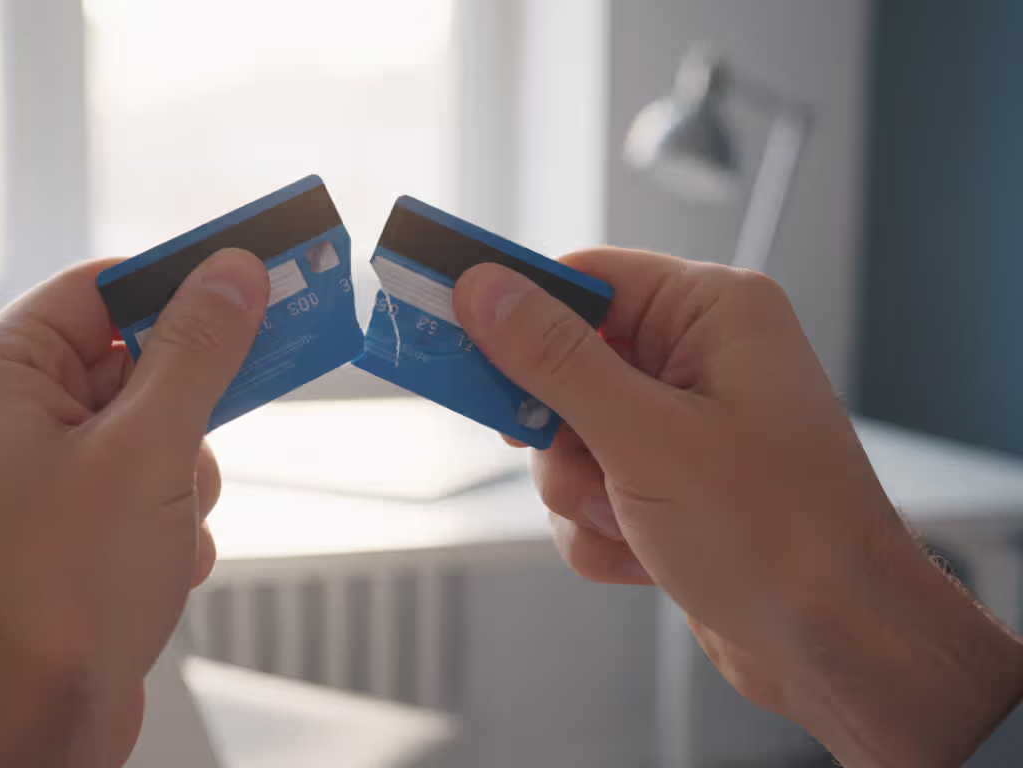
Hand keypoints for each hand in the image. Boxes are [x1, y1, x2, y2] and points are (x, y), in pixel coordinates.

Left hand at [0, 249, 269, 767]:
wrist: (23, 729)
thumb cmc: (53, 597)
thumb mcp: (148, 452)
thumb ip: (197, 351)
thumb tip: (233, 273)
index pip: (103, 287)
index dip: (183, 285)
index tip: (256, 281)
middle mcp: (3, 415)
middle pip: (134, 361)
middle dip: (185, 413)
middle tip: (211, 434)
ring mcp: (32, 474)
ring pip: (151, 430)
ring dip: (182, 478)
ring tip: (163, 530)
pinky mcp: (62, 525)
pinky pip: (142, 485)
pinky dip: (168, 519)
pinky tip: (156, 566)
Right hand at [453, 248, 1022, 767]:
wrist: (839, 647)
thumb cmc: (780, 537)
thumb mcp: (646, 438)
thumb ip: (555, 360)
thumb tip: (487, 292)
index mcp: (712, 315)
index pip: (583, 278)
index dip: (514, 307)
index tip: (451, 330)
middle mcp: (700, 360)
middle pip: (564, 363)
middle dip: (558, 435)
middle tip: (579, 465)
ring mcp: (685, 425)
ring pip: (568, 437)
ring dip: (580, 493)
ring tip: (632, 522)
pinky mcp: (671, 482)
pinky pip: (592, 487)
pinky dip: (601, 528)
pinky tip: (646, 555)